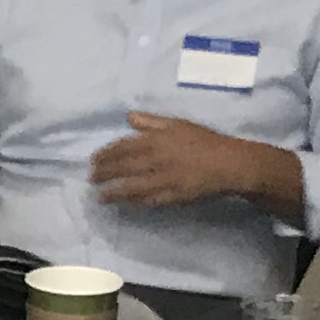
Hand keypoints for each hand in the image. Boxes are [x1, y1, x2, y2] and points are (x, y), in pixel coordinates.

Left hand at [88, 111, 269, 211]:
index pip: (123, 146)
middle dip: (104, 173)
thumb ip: (151, 122)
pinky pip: (148, 200)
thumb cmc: (204, 140)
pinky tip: (125, 203)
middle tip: (91, 179)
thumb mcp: (177, 124)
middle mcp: (156, 159)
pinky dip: (134, 202)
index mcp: (156, 139)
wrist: (228, 163)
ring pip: (131, 187)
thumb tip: (129, 116)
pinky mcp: (172, 196)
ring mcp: (163, 179)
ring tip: (100, 197)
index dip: (106, 154)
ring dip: (113, 192)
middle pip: (123, 167)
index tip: (94, 160)